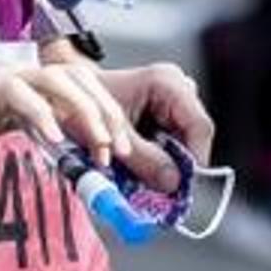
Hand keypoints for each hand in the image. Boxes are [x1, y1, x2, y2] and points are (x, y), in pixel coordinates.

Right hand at [0, 51, 139, 171]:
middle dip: (107, 115)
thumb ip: (22, 129)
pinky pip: (22, 95)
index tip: (118, 150)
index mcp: (23, 82)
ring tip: (98, 150)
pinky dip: (44, 116)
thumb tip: (58, 153)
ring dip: (88, 115)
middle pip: (80, 77)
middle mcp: (18, 74)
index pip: (78, 86)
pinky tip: (55, 141)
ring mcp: (2, 77)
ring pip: (61, 80)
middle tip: (119, 153)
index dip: (105, 114)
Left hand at [89, 58, 212, 190]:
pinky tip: (143, 163)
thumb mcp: (113, 133)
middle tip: (162, 188)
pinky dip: (162, 158)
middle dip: (180, 164)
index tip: (182, 187)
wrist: (71, 91)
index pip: (199, 125)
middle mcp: (178, 88)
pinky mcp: (168, 115)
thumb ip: (144, 158)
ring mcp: (175, 102)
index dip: (195, 159)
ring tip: (145, 174)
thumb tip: (173, 182)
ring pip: (186, 142)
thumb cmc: (86, 101)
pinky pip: (176, 143)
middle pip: (195, 136)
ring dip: (169, 163)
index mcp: (167, 81)